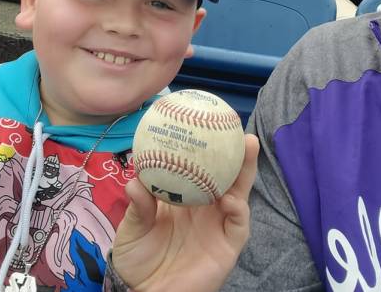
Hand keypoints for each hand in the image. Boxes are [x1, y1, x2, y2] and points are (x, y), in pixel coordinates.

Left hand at [111, 135, 259, 291]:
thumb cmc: (139, 260)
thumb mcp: (133, 230)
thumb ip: (139, 207)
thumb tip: (134, 181)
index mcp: (186, 198)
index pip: (200, 167)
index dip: (206, 147)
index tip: (207, 120)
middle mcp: (207, 208)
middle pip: (227, 175)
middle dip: (236, 151)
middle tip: (238, 127)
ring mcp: (219, 225)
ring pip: (240, 193)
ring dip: (245, 171)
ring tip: (246, 148)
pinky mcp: (228, 246)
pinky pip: (239, 224)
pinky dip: (238, 209)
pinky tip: (230, 198)